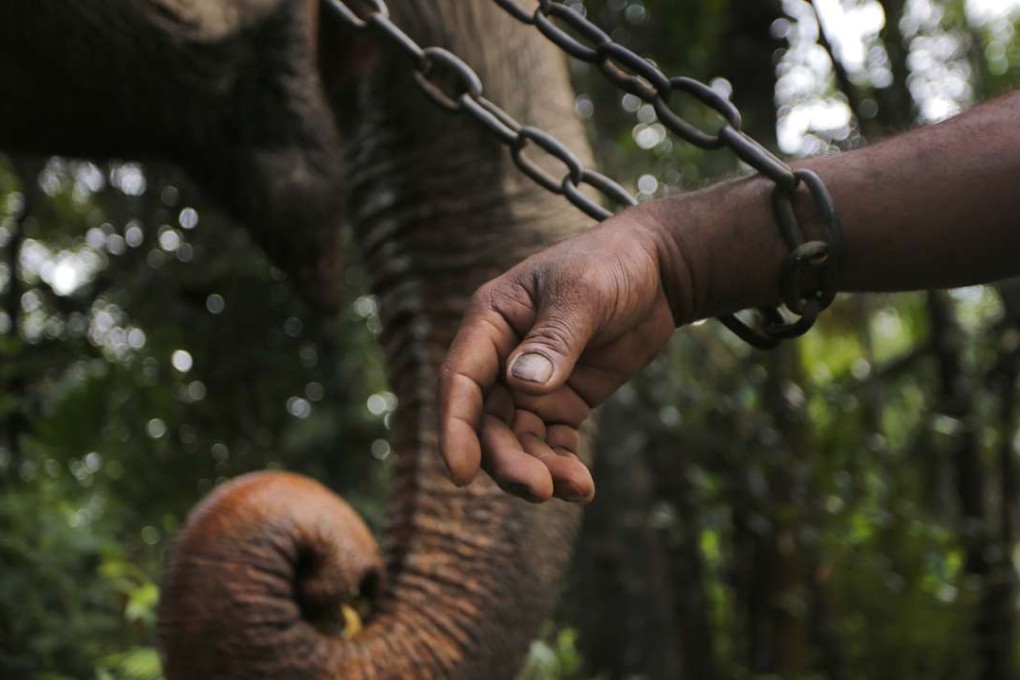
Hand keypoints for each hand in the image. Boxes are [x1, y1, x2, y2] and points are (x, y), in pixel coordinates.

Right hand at [437, 210, 682, 502]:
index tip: (459, 474)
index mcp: (491, 321)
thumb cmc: (611, 265)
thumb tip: (522, 386)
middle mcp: (501, 357)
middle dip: (507, 460)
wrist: (657, 271)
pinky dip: (561, 467)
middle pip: (488, 422)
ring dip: (538, 469)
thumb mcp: (584, 294)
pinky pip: (552, 443)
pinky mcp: (562, 402)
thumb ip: (554, 339)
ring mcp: (531, 384)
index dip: (455, 428)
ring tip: (575, 487)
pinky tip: (583, 486)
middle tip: (538, 490)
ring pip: (518, 440)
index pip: (461, 380)